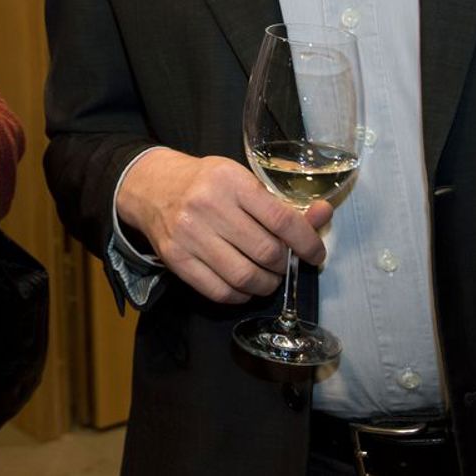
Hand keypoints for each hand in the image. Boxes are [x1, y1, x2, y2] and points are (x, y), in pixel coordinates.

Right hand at [116, 149, 330, 304]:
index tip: (315, 254)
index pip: (281, 219)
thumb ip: (283, 203)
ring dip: (266, 284)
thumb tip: (324, 214)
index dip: (306, 242)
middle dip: (283, 264)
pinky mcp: (176, 259)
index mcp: (230, 180)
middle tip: (283, 263)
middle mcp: (208, 206)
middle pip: (265, 252)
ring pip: (245, 277)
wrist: (151, 186)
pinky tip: (245, 285)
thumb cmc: (205, 183)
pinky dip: (241, 295)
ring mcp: (189, 235)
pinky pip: (219, 291)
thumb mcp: (243, 180)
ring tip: (268, 277)